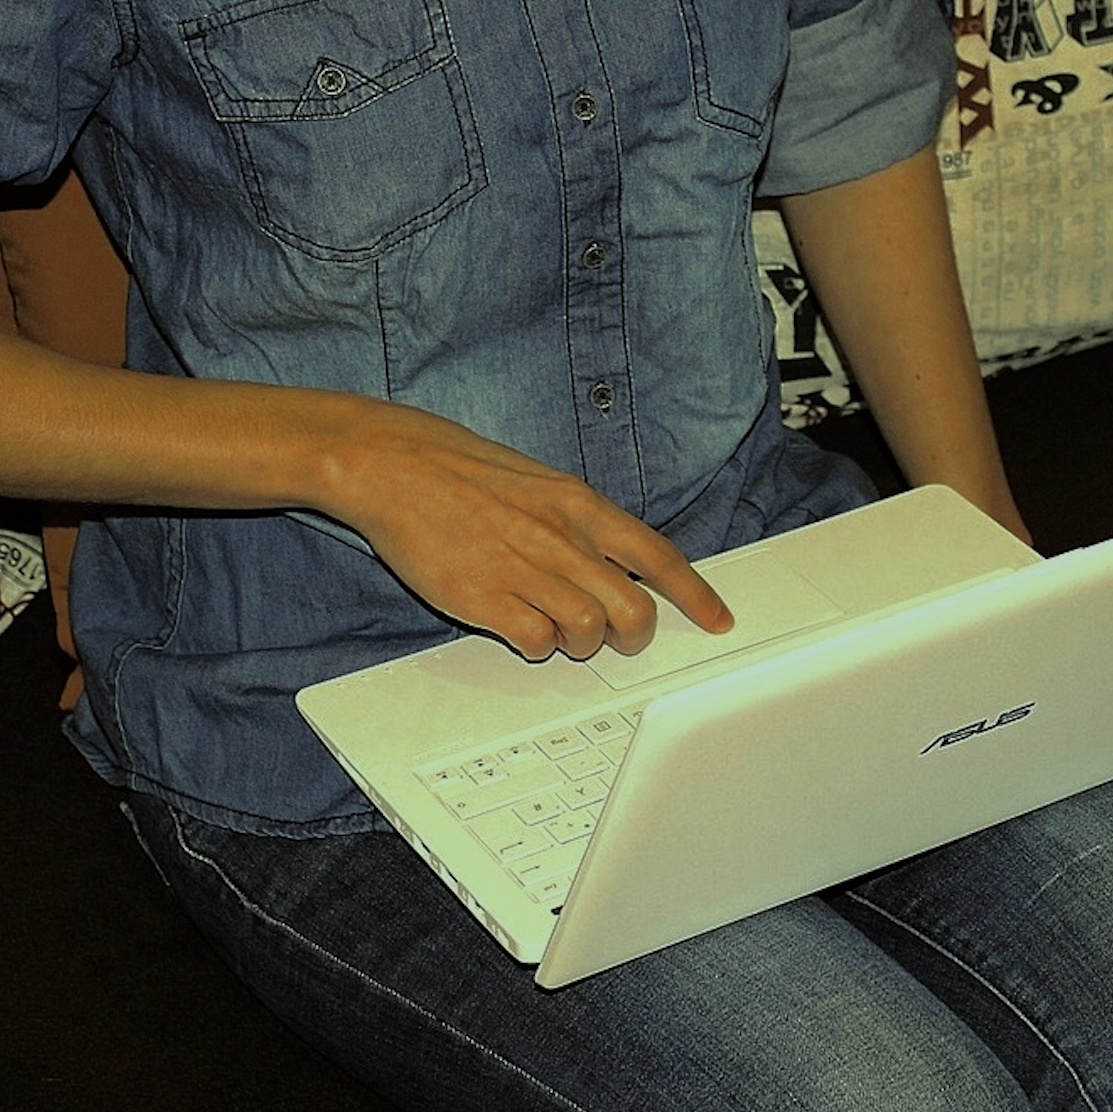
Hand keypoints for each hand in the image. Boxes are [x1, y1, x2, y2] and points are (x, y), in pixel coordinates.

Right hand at [319, 398, 732, 660]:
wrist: (394, 464)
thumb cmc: (461, 470)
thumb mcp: (538, 480)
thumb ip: (579, 520)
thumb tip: (613, 558)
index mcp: (579, 505)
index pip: (657, 556)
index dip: (696, 596)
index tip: (718, 619)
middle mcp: (560, 538)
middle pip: (634, 610)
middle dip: (634, 636)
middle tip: (613, 638)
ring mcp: (523, 568)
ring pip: (589, 632)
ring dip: (581, 644)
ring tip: (555, 629)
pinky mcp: (484, 597)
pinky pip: (536, 642)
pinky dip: (537, 647)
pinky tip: (519, 629)